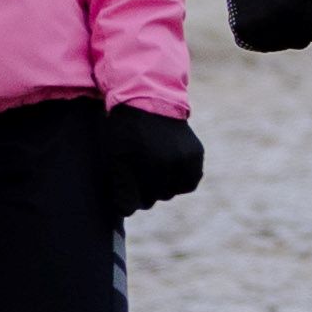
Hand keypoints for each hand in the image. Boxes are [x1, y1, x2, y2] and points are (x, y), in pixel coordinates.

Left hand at [94, 101, 207, 216]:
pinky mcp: (196, 154)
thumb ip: (121, 185)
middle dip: (148, 190)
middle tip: (140, 175)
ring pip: (174, 191)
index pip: (141, 200)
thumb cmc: (125, 130)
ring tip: (153, 170)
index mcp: (148, 164)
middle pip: (158, 196)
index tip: (127, 186)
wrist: (147, 99)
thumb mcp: (115, 156)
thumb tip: (127, 212)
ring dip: (163, 186)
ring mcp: (186, 158)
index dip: (131, 196)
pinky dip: (180, 180)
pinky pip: (190, 181)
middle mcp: (171, 162)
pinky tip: (168, 170)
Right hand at [216, 0, 311, 55]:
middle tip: (291, 6)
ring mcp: (253, 29)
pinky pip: (262, 45)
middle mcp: (270, 22)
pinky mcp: (241, 33)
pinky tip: (265, 16)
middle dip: (300, 27)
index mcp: (290, 9)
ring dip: (283, 32)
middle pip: (298, 42)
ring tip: (277, 9)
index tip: (304, 1)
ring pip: (281, 46)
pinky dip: (267, 35)